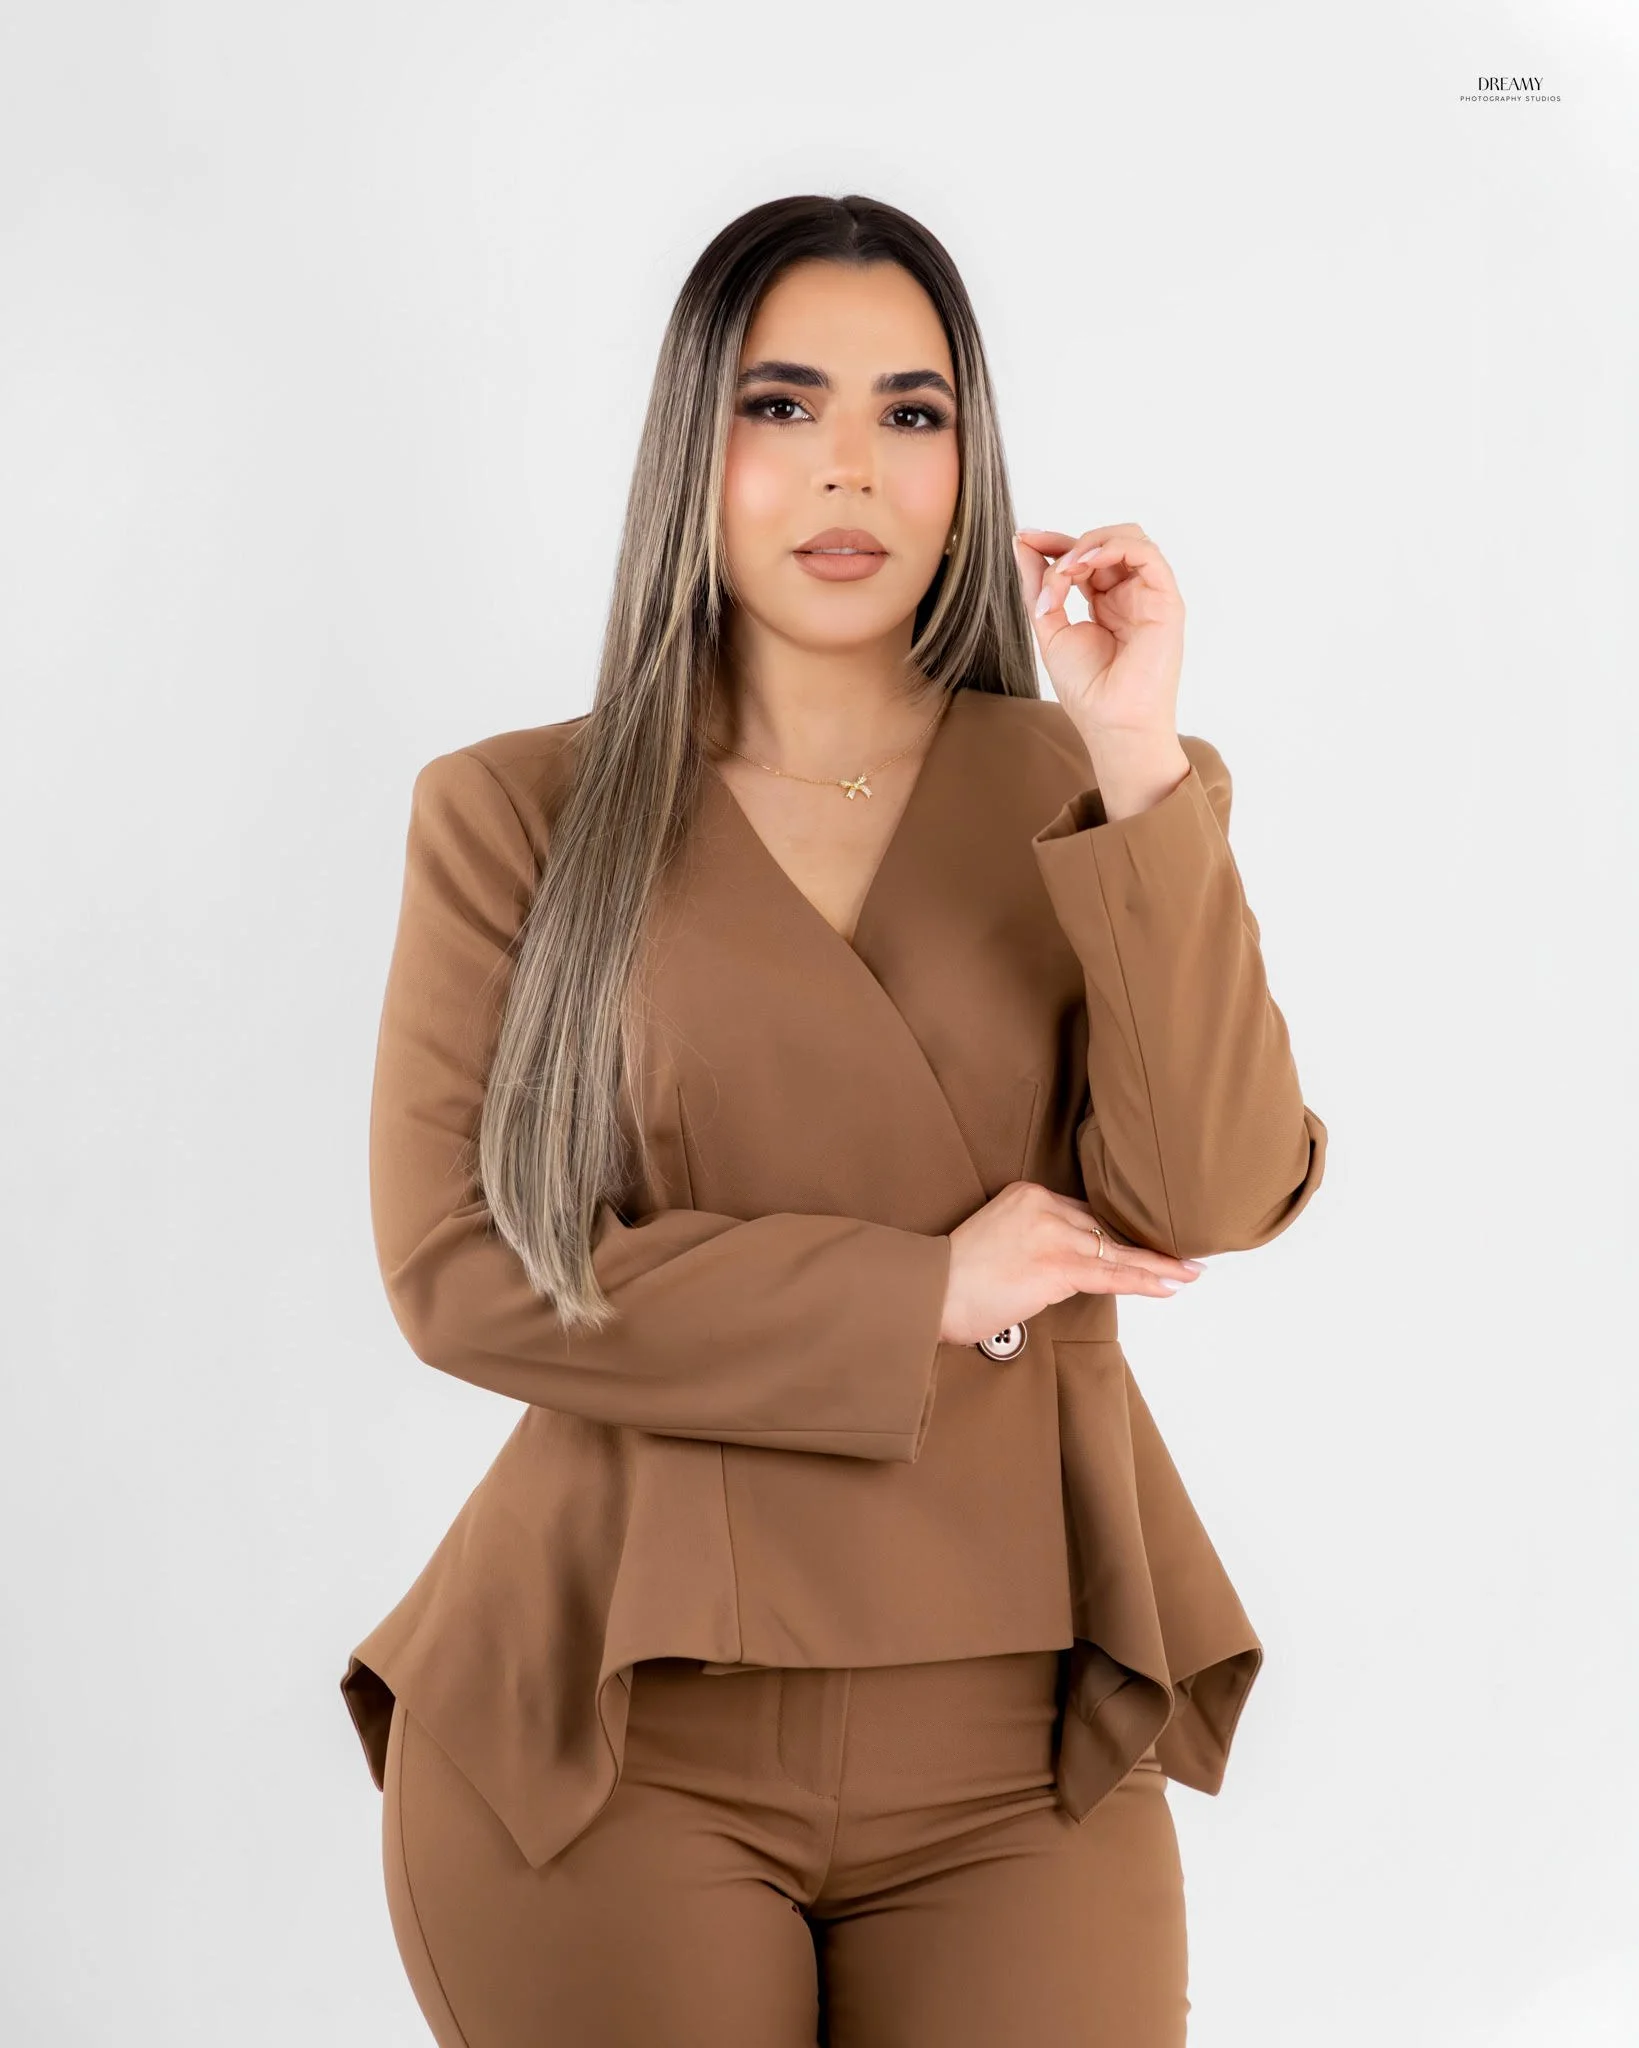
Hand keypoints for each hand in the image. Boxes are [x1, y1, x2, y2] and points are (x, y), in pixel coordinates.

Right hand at [938, 1180, 1202, 1348]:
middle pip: (1105, 1229)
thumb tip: (1066, 1269)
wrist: (929, 1292)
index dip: (1119, 1233)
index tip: (1145, 1240)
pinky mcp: (1055, 1264)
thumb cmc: (952, 1279)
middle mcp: (1042, 1206)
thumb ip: (1033, 1241)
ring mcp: (1051, 1234)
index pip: (1084, 1213)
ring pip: (1116, 1251)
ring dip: (1158, 1265)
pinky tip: (1170, 1283)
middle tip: (1182, 1253)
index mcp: (1027, 1194)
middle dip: (1145, 1244)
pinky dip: (1145, 1280)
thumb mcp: (995, 1240)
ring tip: (1188, 1271)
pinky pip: (1111, 1274)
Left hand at [1012, 522, 1184, 740]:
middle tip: (1046, 561)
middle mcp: (1131, 594)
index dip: (1055, 542)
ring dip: (1091, 544)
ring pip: (1130, 539)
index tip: (1025, 538)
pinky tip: (1086, 562)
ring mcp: (1150, 596)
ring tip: (1067, 568)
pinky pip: (1147, 554)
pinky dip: (1114, 547)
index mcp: (1107, 601)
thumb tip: (1023, 542)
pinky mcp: (1167, 601)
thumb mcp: (1050, 627)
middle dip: (1069, 542)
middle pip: (1106, 541)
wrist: (1111, 722)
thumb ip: (1039, 585)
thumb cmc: (1086, 688)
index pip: (1086, 555)